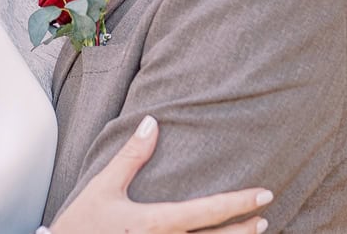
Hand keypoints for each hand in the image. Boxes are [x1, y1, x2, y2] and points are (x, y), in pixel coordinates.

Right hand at [49, 115, 271, 233]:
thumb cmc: (81, 225)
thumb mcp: (103, 187)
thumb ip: (131, 156)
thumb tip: (153, 122)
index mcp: (156, 223)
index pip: (207, 212)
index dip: (239, 204)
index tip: (264, 195)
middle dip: (243, 229)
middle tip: (265, 216)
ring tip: (251, 233)